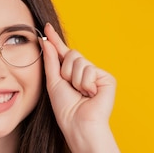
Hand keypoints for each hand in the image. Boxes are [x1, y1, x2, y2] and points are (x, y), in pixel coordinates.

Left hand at [42, 24, 116, 152]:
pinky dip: (85, 83)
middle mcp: (85, 72)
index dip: (55, 40)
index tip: (46, 28)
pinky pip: (90, 69)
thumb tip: (46, 41)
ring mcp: (96, 74)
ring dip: (75, 79)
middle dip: (66, 71)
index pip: (62, 53)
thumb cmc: (66, 110)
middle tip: (71, 88)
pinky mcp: (107, 78)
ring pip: (80, 61)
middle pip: (72, 54)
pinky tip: (90, 94)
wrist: (79, 124)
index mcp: (71, 74)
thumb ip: (51, 61)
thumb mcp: (53, 83)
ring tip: (81, 93)